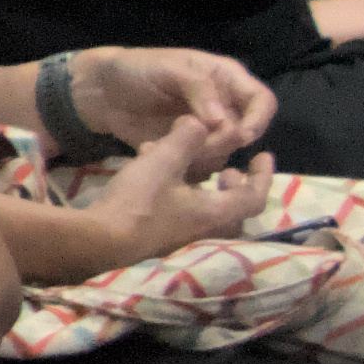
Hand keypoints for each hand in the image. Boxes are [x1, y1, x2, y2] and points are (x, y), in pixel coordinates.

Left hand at [62, 44, 270, 160]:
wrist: (102, 93)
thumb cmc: (136, 70)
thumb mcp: (167, 68)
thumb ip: (197, 88)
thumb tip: (221, 121)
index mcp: (226, 79)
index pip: (262, 101)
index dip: (258, 119)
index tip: (241, 136)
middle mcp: (225, 107)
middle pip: (245, 133)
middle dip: (222, 141)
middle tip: (190, 140)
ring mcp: (208, 131)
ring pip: (225, 153)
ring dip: (200, 155)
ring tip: (164, 143)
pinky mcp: (190, 150)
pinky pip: (202, 165)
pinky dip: (184, 164)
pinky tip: (156, 151)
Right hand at [75, 113, 270, 269]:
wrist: (101, 241)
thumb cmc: (139, 202)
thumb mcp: (163, 162)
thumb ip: (186, 139)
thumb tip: (201, 122)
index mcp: (216, 212)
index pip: (254, 196)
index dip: (263, 175)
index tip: (263, 155)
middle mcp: (206, 230)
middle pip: (235, 210)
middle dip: (236, 187)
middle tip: (230, 169)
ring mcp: (184, 238)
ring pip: (210, 214)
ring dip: (210, 193)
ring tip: (197, 174)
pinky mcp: (162, 240)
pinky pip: (188, 217)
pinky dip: (188, 200)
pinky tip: (165, 186)